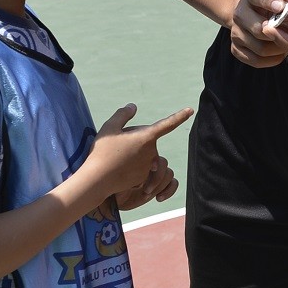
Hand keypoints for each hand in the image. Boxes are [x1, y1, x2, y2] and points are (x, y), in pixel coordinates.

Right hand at [79, 105, 193, 205]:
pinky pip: (140, 169)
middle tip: (116, 146)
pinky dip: (130, 168)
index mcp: (146, 137)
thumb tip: (133, 106)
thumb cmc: (102, 152)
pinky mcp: (144, 179)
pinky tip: (117, 170)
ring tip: (115, 158)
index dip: (179, 116)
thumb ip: (123, 115)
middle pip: (147, 141)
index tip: (190, 110)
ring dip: (133, 155)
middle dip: (135, 141)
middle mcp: (151, 152)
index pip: (167, 124)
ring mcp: (148, 166)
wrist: (97, 180)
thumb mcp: (109, 127)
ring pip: (143, 155)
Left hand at [114, 155, 179, 210]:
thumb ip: (126, 172)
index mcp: (139, 157)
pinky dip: (170, 190)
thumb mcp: (116, 179)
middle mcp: (148, 164)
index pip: (153, 154)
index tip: (149, 171)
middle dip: (156, 178)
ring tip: (146, 194)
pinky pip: (173, 183)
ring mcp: (155, 174)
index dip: (154, 162)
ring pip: (169, 174)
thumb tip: (137, 168)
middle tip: (145, 190)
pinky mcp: (160, 185)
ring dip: (160, 186)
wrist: (113, 199)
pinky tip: (158, 198)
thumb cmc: (111, 187)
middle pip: (163, 163)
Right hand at [229, 0, 287, 68]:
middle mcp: (239, 14)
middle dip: (280, 34)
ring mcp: (236, 33)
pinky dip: (273, 59)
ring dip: (279, 48)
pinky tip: (281, 52)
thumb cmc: (274, 3)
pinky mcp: (236, 49)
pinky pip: (256, 61)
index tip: (282, 7)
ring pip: (260, 49)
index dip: (270, 3)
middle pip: (259, 30)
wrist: (252, 12)